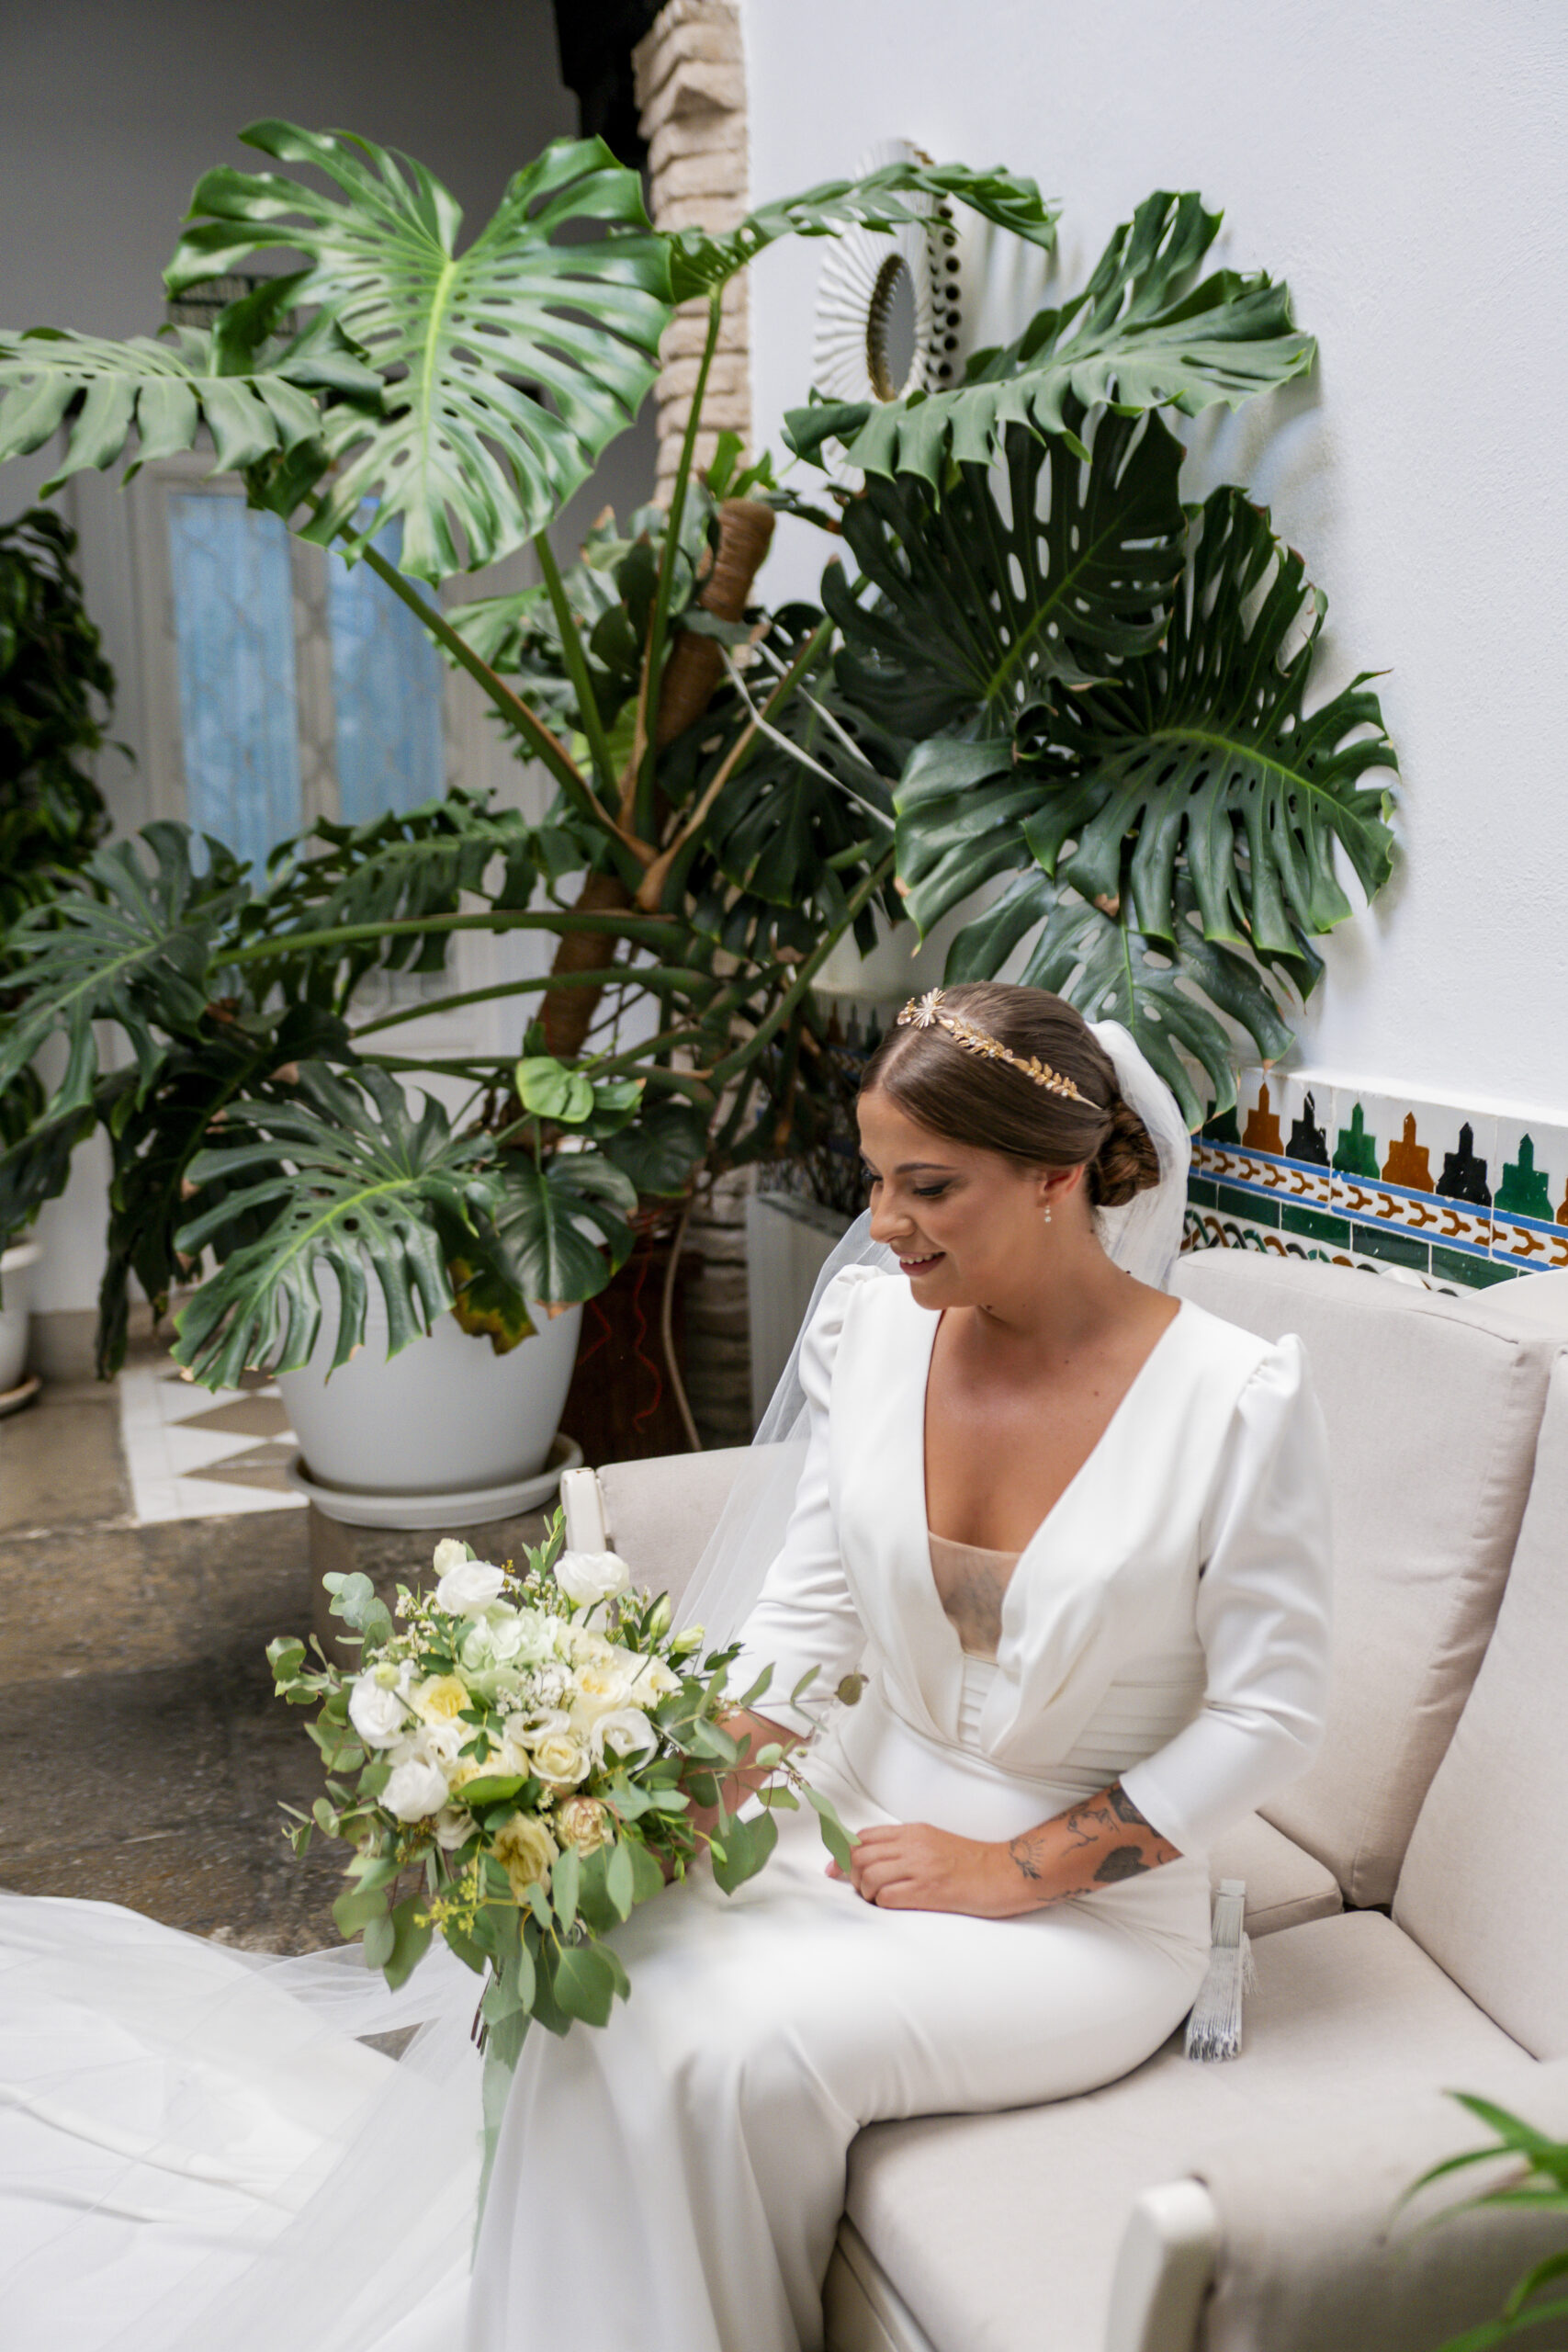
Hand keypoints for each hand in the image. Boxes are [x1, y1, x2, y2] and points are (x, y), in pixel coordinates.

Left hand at [827, 1821, 1039, 1917]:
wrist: (1005, 1873)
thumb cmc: (973, 1863)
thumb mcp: (935, 1843)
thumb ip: (906, 1847)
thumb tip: (873, 1859)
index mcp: (914, 1832)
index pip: (864, 1836)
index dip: (843, 1852)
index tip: (835, 1867)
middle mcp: (913, 1845)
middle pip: (860, 1856)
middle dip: (852, 1876)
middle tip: (861, 1890)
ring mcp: (921, 1867)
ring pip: (869, 1876)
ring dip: (866, 1892)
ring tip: (879, 1900)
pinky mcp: (929, 1891)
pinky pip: (888, 1897)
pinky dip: (882, 1904)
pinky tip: (894, 1906)